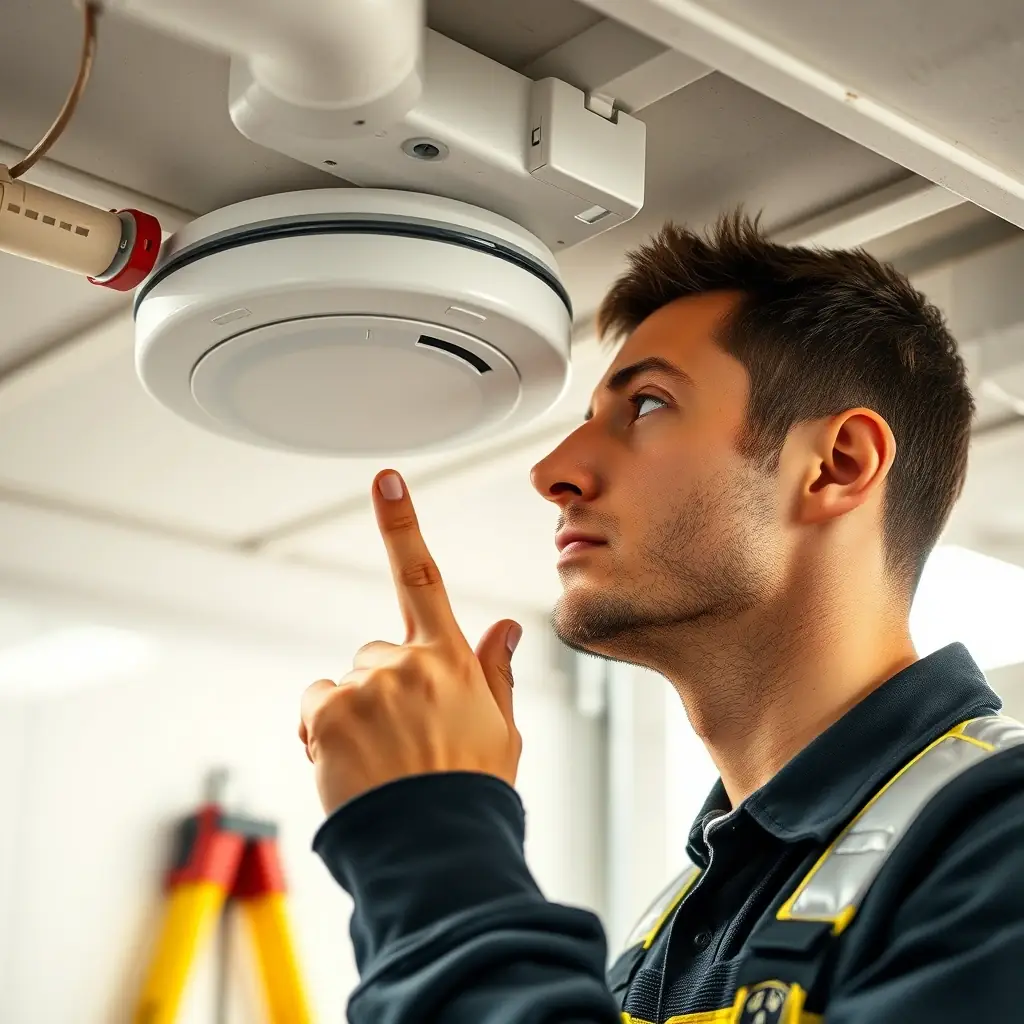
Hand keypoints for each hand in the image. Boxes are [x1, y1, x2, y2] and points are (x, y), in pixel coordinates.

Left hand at [298, 470, 523, 814]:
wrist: (437, 850)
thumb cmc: (471, 793)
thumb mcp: (501, 730)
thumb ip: (495, 672)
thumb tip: (507, 626)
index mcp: (452, 659)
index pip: (423, 576)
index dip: (401, 523)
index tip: (383, 479)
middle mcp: (409, 662)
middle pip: (376, 654)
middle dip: (381, 689)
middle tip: (405, 743)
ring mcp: (368, 685)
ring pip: (344, 684)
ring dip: (352, 715)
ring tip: (381, 764)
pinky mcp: (330, 711)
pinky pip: (314, 705)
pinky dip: (321, 731)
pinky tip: (350, 766)